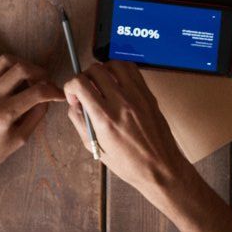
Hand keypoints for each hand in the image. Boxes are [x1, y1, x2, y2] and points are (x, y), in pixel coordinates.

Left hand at [0, 56, 59, 190]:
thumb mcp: (16, 142)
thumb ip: (34, 119)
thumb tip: (46, 101)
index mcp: (3, 115)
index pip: (36, 93)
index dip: (53, 91)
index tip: (60, 93)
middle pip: (22, 68)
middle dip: (40, 72)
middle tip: (47, 81)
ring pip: (6, 60)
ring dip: (23, 63)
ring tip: (31, 75)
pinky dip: (7, 64)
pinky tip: (13, 74)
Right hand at [63, 60, 188, 207]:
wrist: (161, 168)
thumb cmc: (128, 165)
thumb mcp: (97, 149)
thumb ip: (80, 123)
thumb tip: (73, 104)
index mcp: (105, 119)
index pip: (80, 84)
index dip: (70, 86)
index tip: (73, 96)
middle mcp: (120, 102)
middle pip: (95, 70)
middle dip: (84, 77)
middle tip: (86, 91)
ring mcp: (136, 95)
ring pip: (113, 64)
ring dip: (102, 70)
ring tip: (101, 83)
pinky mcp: (147, 93)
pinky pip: (131, 69)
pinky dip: (119, 69)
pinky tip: (117, 82)